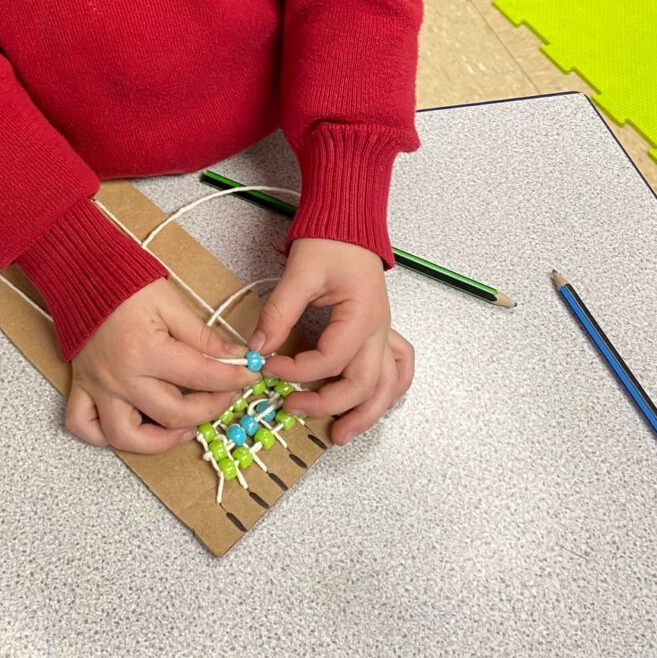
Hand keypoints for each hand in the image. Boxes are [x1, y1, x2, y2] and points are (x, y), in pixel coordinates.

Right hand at [66, 279, 254, 454]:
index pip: (201, 376)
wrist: (82, 272)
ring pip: (127, 437)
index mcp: (146, 351)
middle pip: (174, 414)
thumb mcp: (171, 302)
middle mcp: (121, 377)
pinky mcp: (82, 386)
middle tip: (226, 396)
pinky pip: (84, 427)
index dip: (232, 378)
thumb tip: (234, 357)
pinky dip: (103, 437)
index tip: (249, 376)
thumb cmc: (125, 283)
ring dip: (161, 441)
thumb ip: (202, 335)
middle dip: (211, 408)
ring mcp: (98, 386)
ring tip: (185, 428)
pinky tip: (131, 428)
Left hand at [251, 239, 414, 445]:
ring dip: (367, 413)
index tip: (268, 367)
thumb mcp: (299, 273)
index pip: (330, 360)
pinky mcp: (381, 331)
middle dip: (330, 405)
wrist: (348, 222)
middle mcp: (380, 329)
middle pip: (364, 384)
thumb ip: (279, 313)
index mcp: (361, 316)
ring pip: (388, 386)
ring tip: (341, 434)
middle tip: (294, 410)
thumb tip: (258, 347)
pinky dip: (389, 390)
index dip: (296, 370)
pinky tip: (375, 403)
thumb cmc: (329, 242)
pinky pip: (398, 368)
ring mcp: (384, 332)